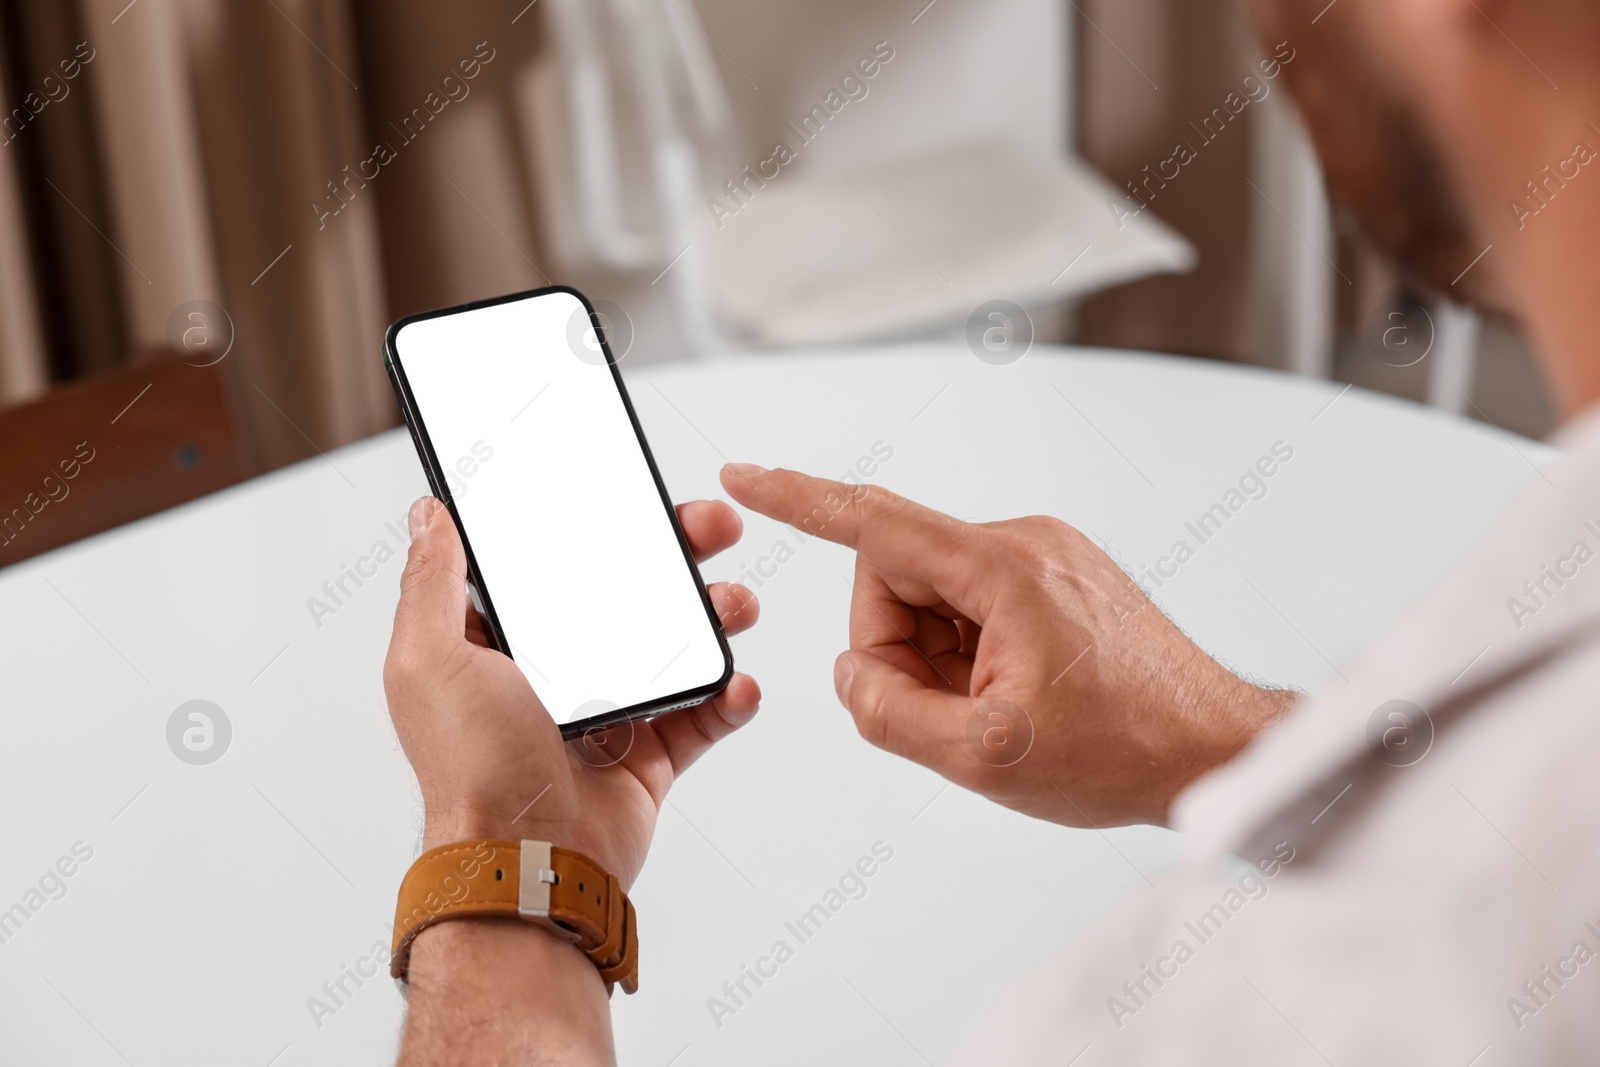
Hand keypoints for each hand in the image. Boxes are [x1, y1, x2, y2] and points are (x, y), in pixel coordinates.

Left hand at [383, 495, 760, 888]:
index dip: (593, 524)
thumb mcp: (429, 659)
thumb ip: (432, 583)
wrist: (528, 866)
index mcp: (500, 644)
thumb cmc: (471, 771)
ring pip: (675, 647)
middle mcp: (555, 673)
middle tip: (713, 528)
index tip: (631, 493)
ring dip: (714, 618)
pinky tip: (737, 683)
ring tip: (735, 606)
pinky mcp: (650, 757)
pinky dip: (729, 698)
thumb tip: (430, 516)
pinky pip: (703, 715)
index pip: (553, 566)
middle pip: (627, 594)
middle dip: (676, 555)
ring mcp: (608, 714)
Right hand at [720, 465, 1291, 826]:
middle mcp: (1023, 542)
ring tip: (998, 709)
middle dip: (901, 651)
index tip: (744, 477)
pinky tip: (1018, 694)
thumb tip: (849, 672)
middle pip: (896, 580)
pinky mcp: (1056, 576)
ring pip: (933, 598)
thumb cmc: (1124, 752)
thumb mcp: (985, 757)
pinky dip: (970, 653)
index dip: (797, 499)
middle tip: (954, 715)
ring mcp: (1044, 555)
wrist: (1218, 748)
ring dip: (940, 659)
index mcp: (1002, 570)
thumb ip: (889, 711)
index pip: (874, 521)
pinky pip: (973, 604)